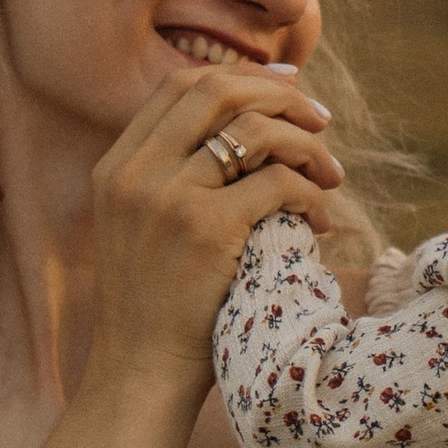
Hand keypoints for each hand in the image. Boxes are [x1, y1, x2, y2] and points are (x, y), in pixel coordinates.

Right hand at [78, 62, 344, 400]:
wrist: (139, 371)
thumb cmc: (156, 306)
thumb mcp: (142, 227)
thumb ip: (172, 175)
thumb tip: (243, 129)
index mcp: (117, 166)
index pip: (180, 86)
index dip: (240, 76)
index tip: (286, 86)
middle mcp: (136, 173)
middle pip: (217, 91)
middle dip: (280, 96)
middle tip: (321, 120)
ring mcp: (167, 198)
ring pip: (254, 131)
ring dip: (307, 146)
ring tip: (330, 176)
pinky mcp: (205, 229)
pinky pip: (276, 183)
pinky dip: (310, 193)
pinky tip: (321, 219)